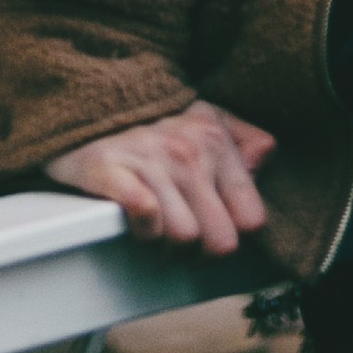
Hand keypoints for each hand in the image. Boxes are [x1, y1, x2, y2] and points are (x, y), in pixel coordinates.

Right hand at [45, 99, 274, 253]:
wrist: (86, 99)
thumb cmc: (151, 119)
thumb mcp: (205, 118)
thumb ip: (243, 140)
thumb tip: (265, 159)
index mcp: (215, 139)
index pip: (252, 219)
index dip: (235, 237)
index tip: (214, 232)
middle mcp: (187, 149)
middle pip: (221, 242)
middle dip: (201, 254)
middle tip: (182, 243)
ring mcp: (150, 158)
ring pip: (184, 239)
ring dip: (168, 249)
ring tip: (157, 234)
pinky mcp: (112, 169)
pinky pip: (145, 216)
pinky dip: (144, 232)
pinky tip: (137, 224)